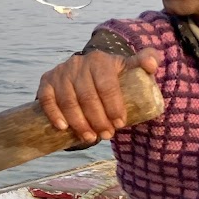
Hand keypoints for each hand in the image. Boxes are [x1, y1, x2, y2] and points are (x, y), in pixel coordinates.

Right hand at [37, 48, 160, 144]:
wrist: (87, 72)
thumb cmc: (112, 75)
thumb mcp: (129, 67)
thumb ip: (146, 61)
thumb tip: (152, 65)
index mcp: (100, 60)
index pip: (107, 85)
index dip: (113, 107)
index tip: (119, 124)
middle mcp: (78, 63)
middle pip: (87, 96)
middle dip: (97, 120)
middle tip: (106, 135)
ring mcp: (60, 72)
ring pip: (68, 101)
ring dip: (79, 123)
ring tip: (90, 138)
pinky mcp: (46, 81)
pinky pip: (46, 99)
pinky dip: (54, 114)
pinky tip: (63, 127)